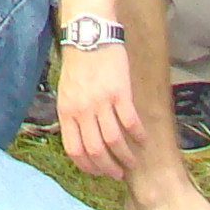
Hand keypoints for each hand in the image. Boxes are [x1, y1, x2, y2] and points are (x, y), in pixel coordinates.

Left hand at [53, 42, 144, 179]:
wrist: (89, 36)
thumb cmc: (78, 64)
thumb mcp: (66, 92)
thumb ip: (72, 115)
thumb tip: (80, 138)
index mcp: (67, 112)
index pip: (75, 150)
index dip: (88, 166)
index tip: (98, 171)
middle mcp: (82, 111)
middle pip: (96, 151)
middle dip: (108, 168)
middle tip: (118, 173)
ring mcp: (101, 103)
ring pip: (114, 141)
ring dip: (125, 156)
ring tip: (132, 162)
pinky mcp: (120, 93)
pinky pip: (130, 122)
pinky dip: (138, 135)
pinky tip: (143, 140)